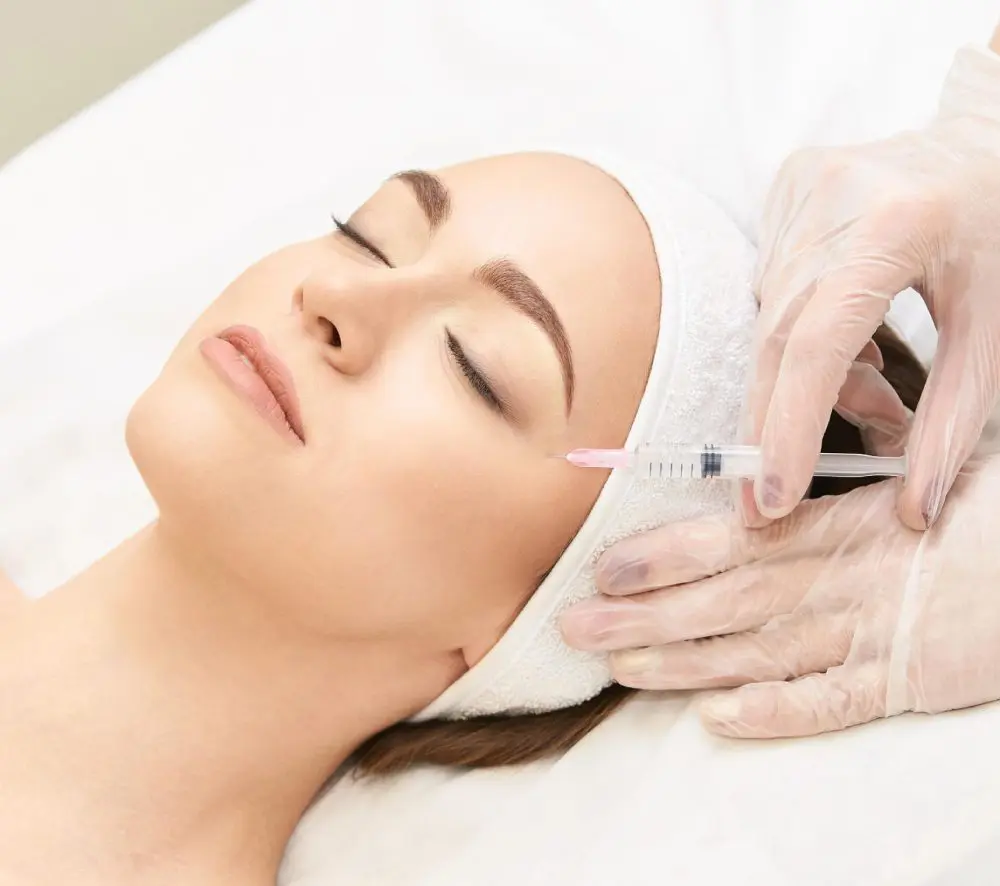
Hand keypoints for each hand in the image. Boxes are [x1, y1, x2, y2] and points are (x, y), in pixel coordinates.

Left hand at [561, 451, 999, 737]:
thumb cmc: (984, 506)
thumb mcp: (919, 468)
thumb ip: (850, 471)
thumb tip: (786, 457)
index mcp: (839, 524)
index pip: (734, 541)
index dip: (665, 556)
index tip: (604, 567)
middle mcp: (839, 581)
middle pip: (726, 602)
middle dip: (645, 615)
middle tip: (574, 627)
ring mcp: (868, 635)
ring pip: (759, 652)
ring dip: (684, 663)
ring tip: (618, 668)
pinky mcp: (904, 682)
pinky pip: (831, 704)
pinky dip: (775, 712)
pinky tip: (717, 720)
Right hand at [745, 44, 999, 529]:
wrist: (984, 142)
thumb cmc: (997, 231)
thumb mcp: (994, 329)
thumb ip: (953, 419)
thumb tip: (913, 508)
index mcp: (894, 227)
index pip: (816, 346)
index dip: (788, 429)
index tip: (770, 497)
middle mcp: (831, 201)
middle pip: (777, 342)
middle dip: (777, 426)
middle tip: (770, 497)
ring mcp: (799, 191)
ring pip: (771, 323)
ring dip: (810, 380)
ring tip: (876, 394)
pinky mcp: (783, 192)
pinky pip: (771, 291)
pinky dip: (802, 336)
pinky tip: (851, 340)